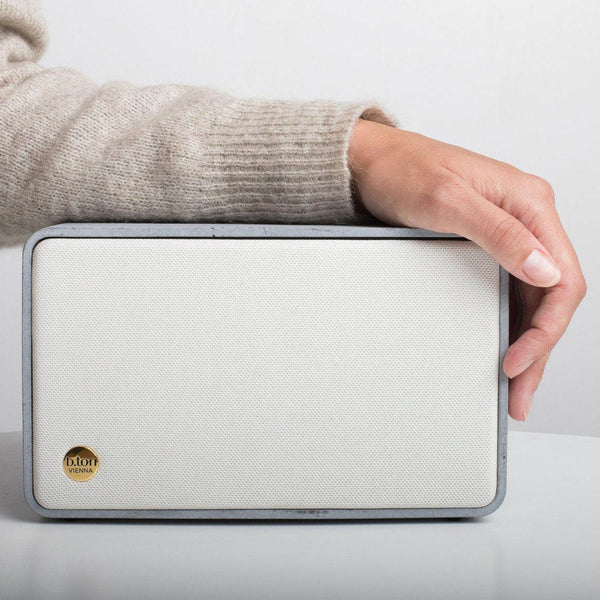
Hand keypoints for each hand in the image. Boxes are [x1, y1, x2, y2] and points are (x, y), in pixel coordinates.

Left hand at [349, 119, 585, 419]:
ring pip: (528, 299)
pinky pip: (505, 291)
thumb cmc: (404, 171)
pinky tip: (499, 348)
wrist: (371, 163)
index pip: (562, 278)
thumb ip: (498, 233)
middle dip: (538, 349)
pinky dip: (506, 323)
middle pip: (548, 297)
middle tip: (518, 395)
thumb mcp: (447, 201)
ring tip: (511, 386)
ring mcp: (506, 234)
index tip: (517, 362)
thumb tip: (545, 270)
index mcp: (530, 204)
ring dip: (524, 342)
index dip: (546, 329)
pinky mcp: (483, 245)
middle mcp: (525, 220)